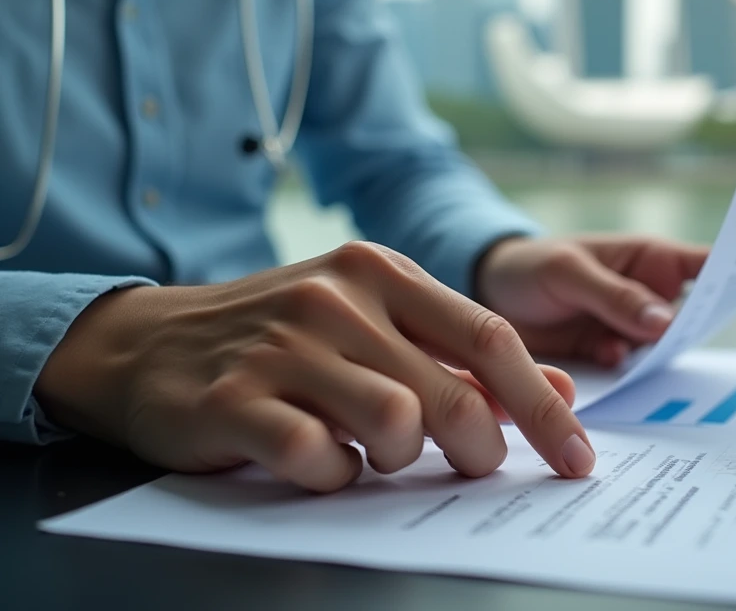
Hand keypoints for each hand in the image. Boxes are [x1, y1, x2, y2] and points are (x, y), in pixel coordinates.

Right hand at [34, 241, 594, 492]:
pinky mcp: (236, 398)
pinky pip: (321, 458)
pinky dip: (334, 476)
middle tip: (471, 467)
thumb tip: (557, 387)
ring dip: (401, 459)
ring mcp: (284, 345)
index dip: (543, 404)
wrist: (146, 344)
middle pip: (453, 391)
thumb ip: (460, 354)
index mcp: (381, 271)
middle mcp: (337, 297)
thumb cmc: (281, 339)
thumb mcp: (374, 324)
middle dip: (480, 447)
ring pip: (396, 423)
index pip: (490, 337)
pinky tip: (321, 461)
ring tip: (374, 453)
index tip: (578, 457)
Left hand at [475, 235, 708, 366]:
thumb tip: (666, 322)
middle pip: (693, 314)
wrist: (489, 295)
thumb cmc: (532, 265)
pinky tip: (612, 364)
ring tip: (646, 354)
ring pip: (664, 348)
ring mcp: (632, 327)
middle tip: (694, 338)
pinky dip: (628, 376)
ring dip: (660, 358)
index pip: (707, 263)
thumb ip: (616, 296)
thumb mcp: (569, 272)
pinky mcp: (609, 355)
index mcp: (651, 259)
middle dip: (698, 327)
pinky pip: (632, 371)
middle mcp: (650, 295)